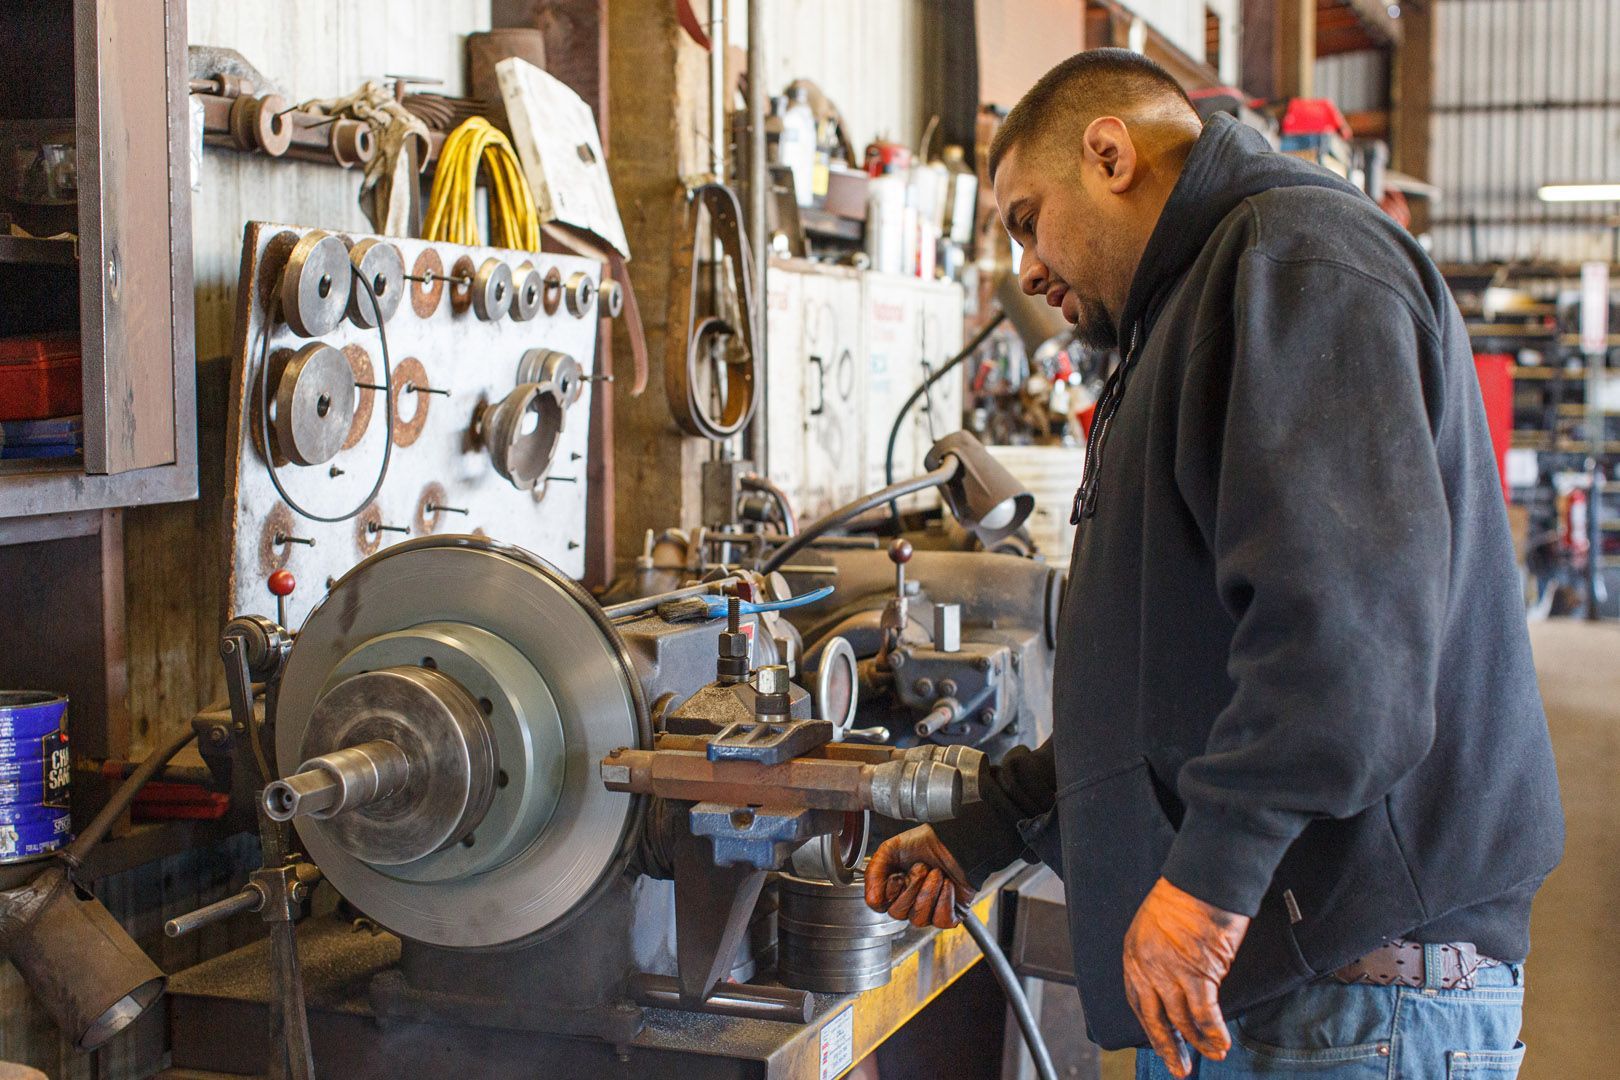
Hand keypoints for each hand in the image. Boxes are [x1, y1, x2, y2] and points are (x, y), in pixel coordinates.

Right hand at [863, 825, 972, 928]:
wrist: (954, 840)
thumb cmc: (925, 843)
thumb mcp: (890, 850)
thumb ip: (873, 872)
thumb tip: (872, 900)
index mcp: (893, 889)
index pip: (879, 906)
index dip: (890, 890)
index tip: (899, 874)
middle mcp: (909, 903)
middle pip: (898, 913)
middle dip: (912, 886)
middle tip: (922, 868)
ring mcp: (928, 912)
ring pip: (918, 919)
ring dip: (929, 892)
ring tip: (937, 873)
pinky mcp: (949, 916)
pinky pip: (941, 921)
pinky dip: (945, 900)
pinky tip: (948, 884)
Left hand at [1122, 877, 1250, 1077]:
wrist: (1202, 880)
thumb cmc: (1184, 896)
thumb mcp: (1154, 925)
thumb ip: (1158, 955)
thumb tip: (1174, 980)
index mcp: (1133, 954)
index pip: (1138, 1001)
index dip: (1151, 1025)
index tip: (1161, 1041)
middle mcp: (1147, 967)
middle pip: (1155, 1019)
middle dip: (1168, 1047)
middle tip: (1179, 1069)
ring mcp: (1171, 972)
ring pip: (1183, 1019)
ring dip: (1199, 1042)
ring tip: (1213, 1053)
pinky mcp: (1199, 973)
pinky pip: (1205, 1013)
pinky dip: (1214, 1031)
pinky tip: (1222, 1043)